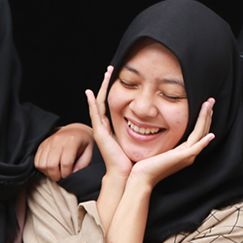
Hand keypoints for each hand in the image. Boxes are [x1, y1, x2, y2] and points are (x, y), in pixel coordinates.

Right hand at [35, 123, 94, 180]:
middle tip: (62, 177)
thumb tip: (72, 174)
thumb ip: (83, 165)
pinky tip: (50, 168)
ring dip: (48, 173)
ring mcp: (48, 141)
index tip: (69, 175)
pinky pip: (37, 161)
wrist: (75, 131)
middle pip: (51, 164)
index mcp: (72, 140)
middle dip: (56, 176)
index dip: (67, 174)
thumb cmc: (83, 143)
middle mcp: (58, 139)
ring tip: (56, 173)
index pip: (66, 163)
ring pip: (42, 164)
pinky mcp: (42, 145)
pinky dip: (42, 168)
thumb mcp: (89, 153)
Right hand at [85, 66, 132, 180]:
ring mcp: (99, 129)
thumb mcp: (136, 140)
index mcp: (110, 128)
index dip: (112, 90)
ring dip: (102, 87)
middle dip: (106, 83)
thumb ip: (141, 130)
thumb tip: (153, 123)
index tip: (117, 77)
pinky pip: (94, 115)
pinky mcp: (99, 133)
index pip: (109, 104)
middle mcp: (103, 127)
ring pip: (98, 103)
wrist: (124, 174)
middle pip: (102, 100)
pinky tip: (88, 93)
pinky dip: (90, 103)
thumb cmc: (132, 161)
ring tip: (106, 73)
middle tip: (110, 68)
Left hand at [129, 97, 215, 187]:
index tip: (206, 105)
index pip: (199, 132)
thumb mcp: (161, 148)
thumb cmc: (147, 164)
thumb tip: (165, 126)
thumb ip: (168, 141)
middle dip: (207, 115)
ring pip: (200, 135)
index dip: (204, 118)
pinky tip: (211, 135)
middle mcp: (189, 154)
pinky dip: (204, 142)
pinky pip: (195, 149)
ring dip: (206, 120)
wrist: (142, 177)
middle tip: (211, 100)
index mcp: (185, 151)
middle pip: (203, 131)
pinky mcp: (180, 158)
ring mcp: (186, 157)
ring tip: (209, 106)